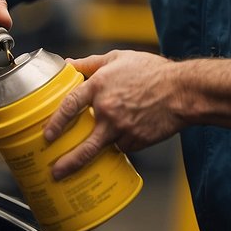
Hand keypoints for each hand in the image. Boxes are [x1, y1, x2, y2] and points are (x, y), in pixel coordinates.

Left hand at [43, 50, 186, 179]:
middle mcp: (108, 110)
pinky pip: (122, 147)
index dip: (55, 122)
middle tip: (54, 171)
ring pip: (102, 149)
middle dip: (67, 162)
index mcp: (99, 87)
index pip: (70, 106)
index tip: (47, 135)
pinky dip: (119, 143)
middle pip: (84, 144)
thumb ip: (90, 63)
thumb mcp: (118, 58)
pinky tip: (122, 137)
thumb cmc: (153, 71)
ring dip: (89, 160)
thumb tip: (69, 64)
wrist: (183, 90)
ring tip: (73, 172)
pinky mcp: (138, 140)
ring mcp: (123, 128)